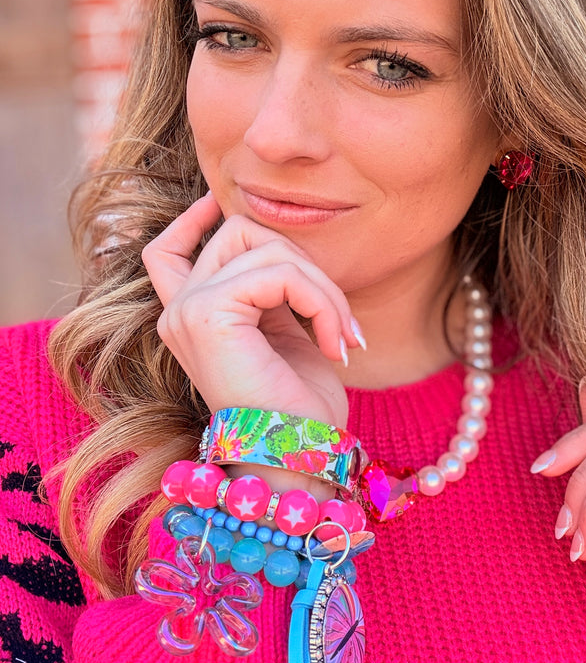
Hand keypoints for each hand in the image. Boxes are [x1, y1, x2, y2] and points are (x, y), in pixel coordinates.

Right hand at [141, 193, 363, 425]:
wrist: (298, 460)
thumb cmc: (298, 410)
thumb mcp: (285, 334)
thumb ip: (271, 290)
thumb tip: (281, 245)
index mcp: (193, 318)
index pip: (166, 252)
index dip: (192, 219)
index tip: (217, 202)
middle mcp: (179, 311)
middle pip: (238, 233)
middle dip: (304, 263)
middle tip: (341, 320)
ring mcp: (187, 311)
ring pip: (266, 246)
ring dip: (323, 287)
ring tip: (342, 335)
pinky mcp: (207, 313)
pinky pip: (279, 272)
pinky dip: (320, 300)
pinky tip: (336, 342)